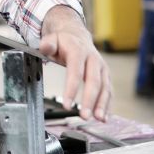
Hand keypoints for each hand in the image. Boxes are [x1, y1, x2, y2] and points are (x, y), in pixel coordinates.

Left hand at [39, 6, 111, 121]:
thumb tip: (45, 47)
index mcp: (79, 51)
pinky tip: (104, 116)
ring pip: (105, 87)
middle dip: (90, 100)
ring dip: (103, 104)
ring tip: (99, 119)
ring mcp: (101, 67)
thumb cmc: (63, 41)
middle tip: (84, 116)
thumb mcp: (52, 39)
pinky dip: (108, 104)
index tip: (67, 105)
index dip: (72, 89)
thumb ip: (48, 44)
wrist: (76, 35)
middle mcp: (94, 59)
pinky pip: (109, 90)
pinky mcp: (105, 75)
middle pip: (94, 81)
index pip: (76, 72)